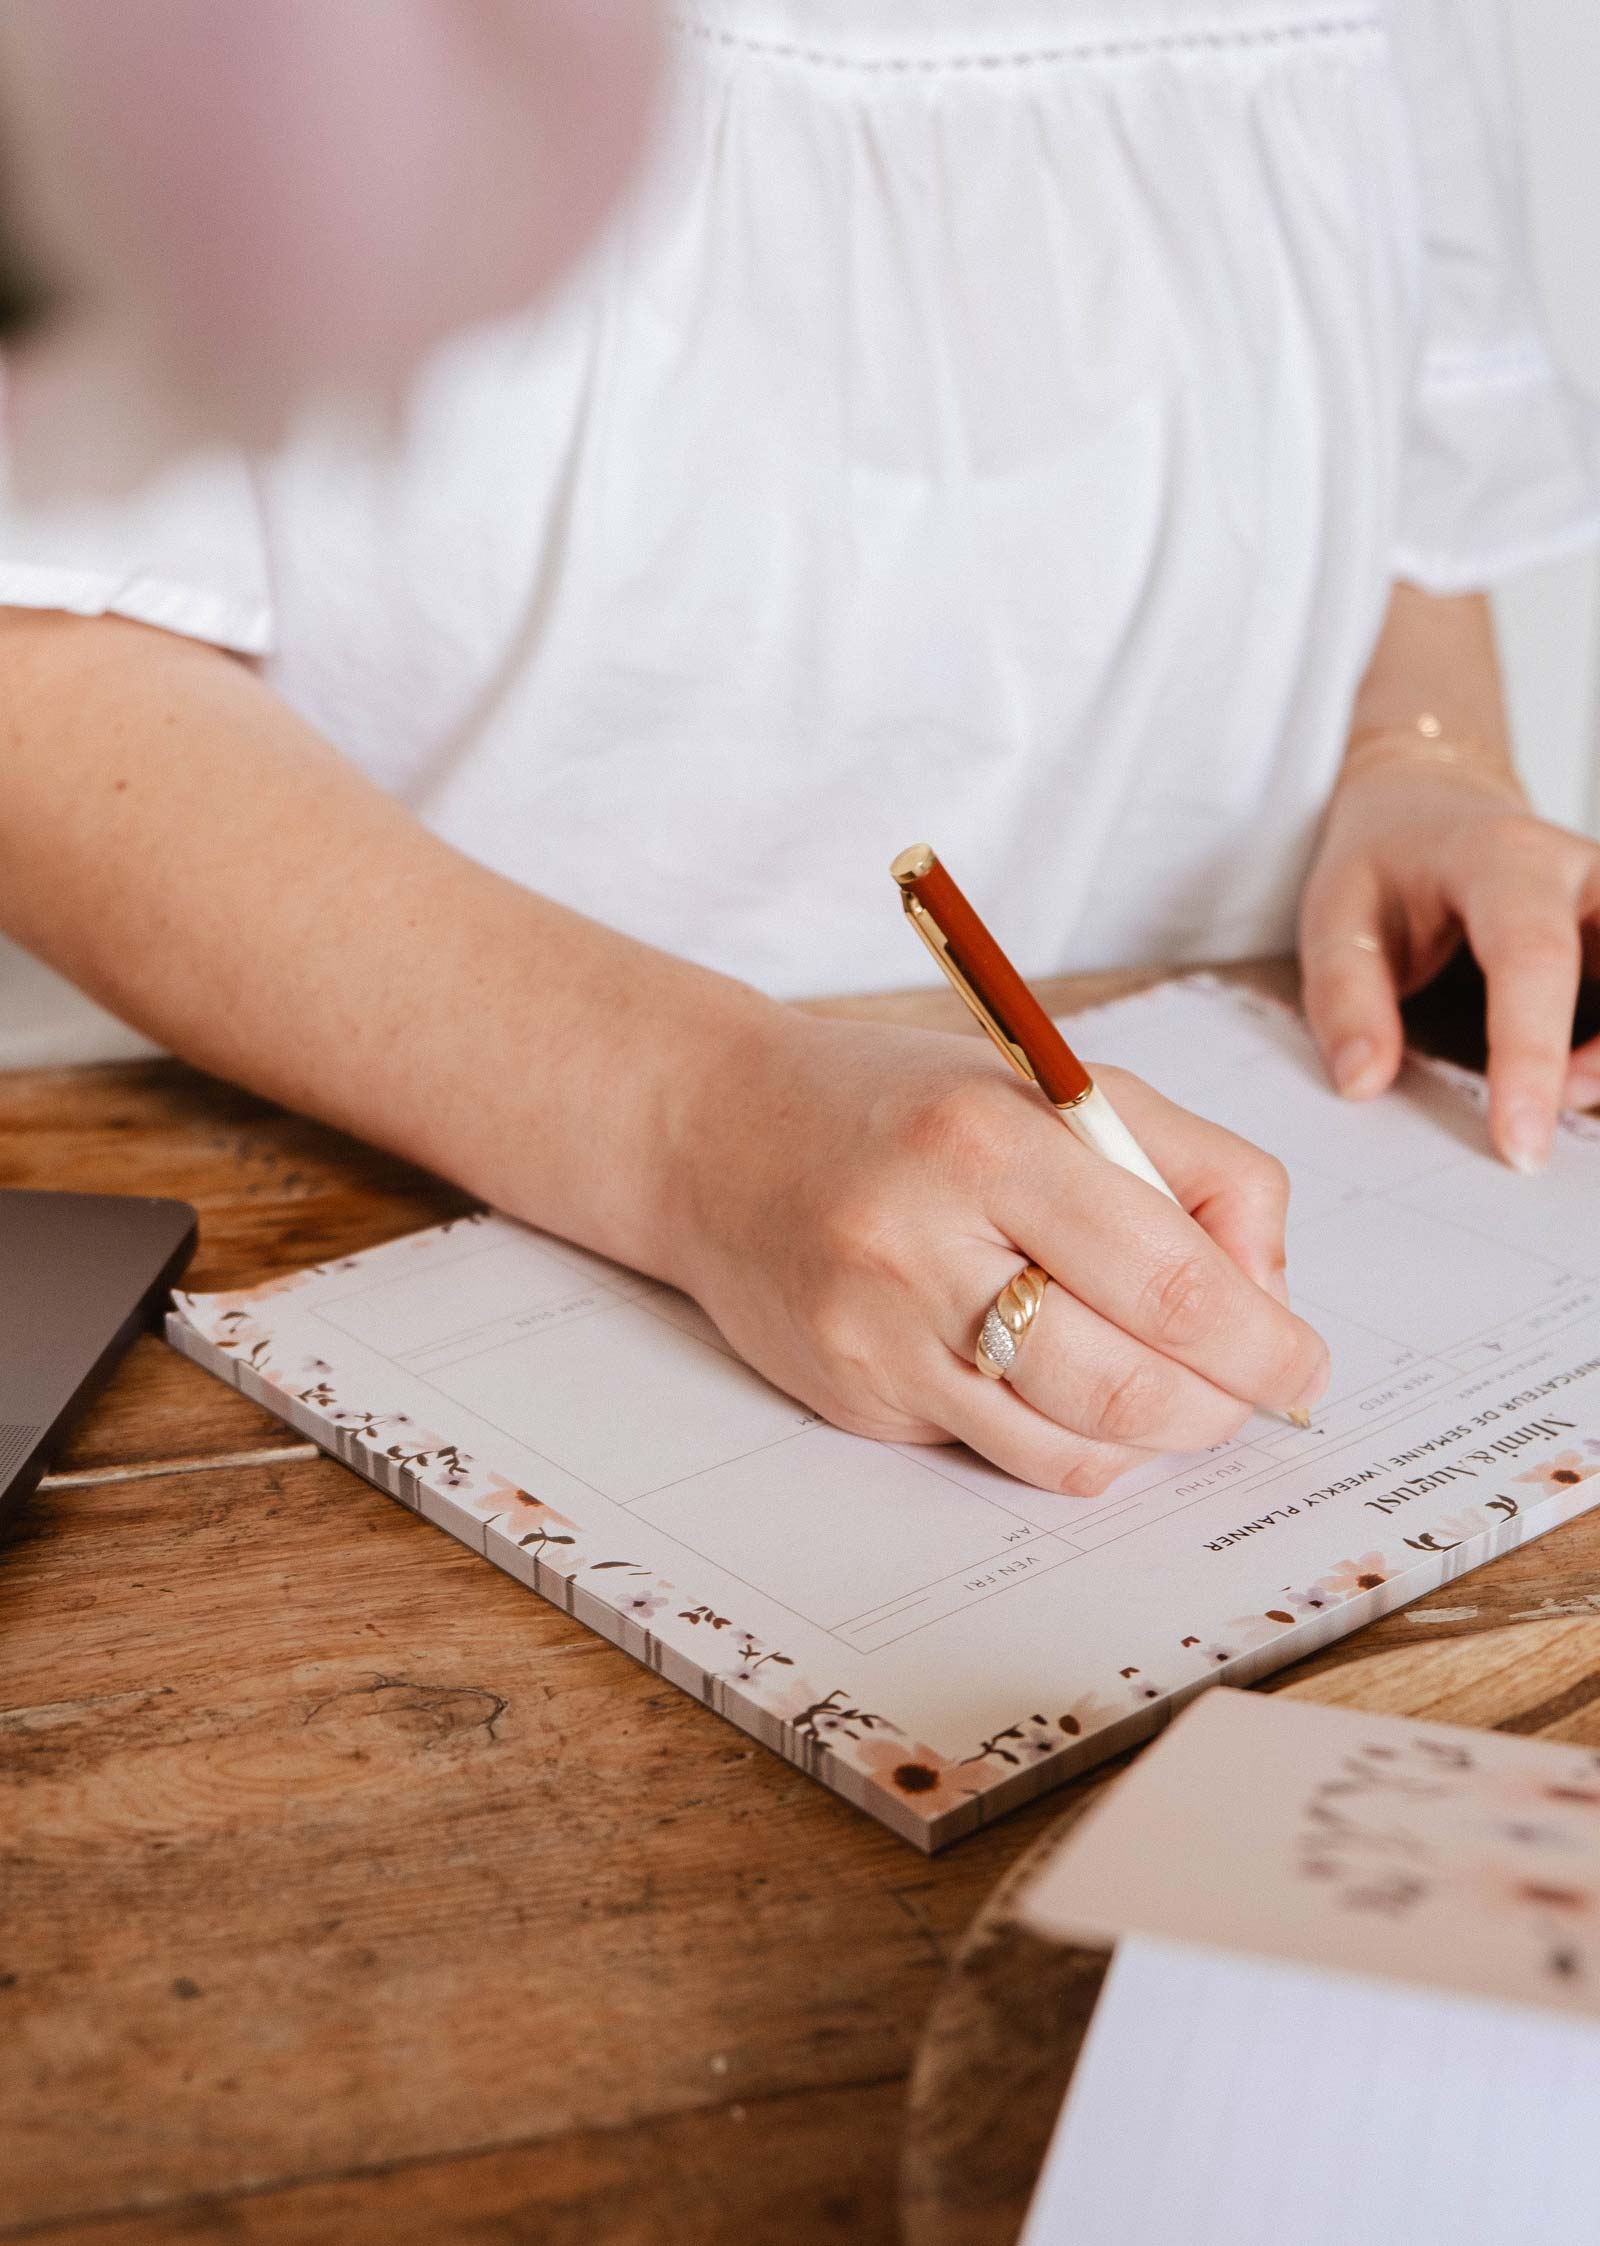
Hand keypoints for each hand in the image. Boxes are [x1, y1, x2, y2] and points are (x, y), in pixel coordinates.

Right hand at [660, 1008, 1329, 1493]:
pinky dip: (1067, 1441)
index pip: (1168, 1278)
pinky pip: (1002, 1458)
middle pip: (1130, 1388)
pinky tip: (1066, 1387)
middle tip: (1250, 1388)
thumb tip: (1268, 1297)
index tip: (1302, 1362)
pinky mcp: (854, 1401)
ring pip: (1073, 1451)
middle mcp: (924, 1243)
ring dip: (1155, 1438)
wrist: (719, 1136)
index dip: (1263, 1343)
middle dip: (1221, 1406)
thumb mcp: (1060, 1086)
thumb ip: (1192, 1169)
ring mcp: (880, 1337)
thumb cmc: (910, 1107)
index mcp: (992, 1141)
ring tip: (1167, 1389)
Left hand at [1300, 760, 1599, 1170]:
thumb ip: (1345, 999)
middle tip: (1540, 1123)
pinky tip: (1575, 1075)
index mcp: (1503, 861)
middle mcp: (1580, 871)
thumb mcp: (1334, 915)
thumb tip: (1363, 1083)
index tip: (1521, 1145)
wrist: (1430, 805)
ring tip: (1557, 1093)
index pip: (1534, 960)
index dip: (1532, 1057)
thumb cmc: (1384, 863)